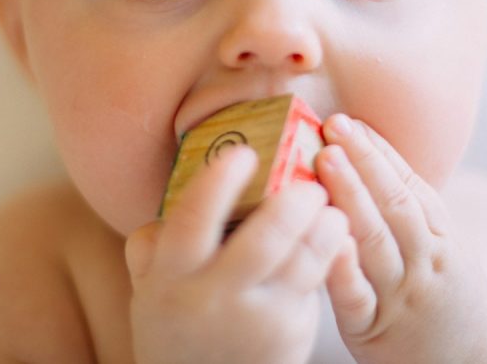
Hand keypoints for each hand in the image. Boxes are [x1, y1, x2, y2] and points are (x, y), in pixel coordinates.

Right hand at [125, 146, 349, 363]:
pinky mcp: (291, 332)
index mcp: (172, 277)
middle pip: (265, 240)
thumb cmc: (176, 326)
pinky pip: (317, 282)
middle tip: (309, 182)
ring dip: (326, 228)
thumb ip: (154, 242)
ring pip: (304, 261)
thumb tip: (177, 188)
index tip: (243, 153)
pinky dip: (332, 253)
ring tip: (332, 206)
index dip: (220, 182)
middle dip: (294, 203)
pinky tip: (337, 234)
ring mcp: (258, 319)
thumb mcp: (150, 287)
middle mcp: (215, 298)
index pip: (193, 220)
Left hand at [317, 115, 486, 363]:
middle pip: (395, 204)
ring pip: (376, 239)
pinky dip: (344, 266)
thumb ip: (413, 215)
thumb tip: (372, 160)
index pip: (411, 186)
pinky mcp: (373, 330)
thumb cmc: (448, 302)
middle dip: (364, 161)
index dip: (380, 151)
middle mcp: (425, 262)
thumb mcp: (444, 252)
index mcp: (441, 239)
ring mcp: (400, 295)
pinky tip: (328, 237)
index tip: (353, 121)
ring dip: (351, 195)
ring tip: (326, 158)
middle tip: (335, 125)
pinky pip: (356, 296)